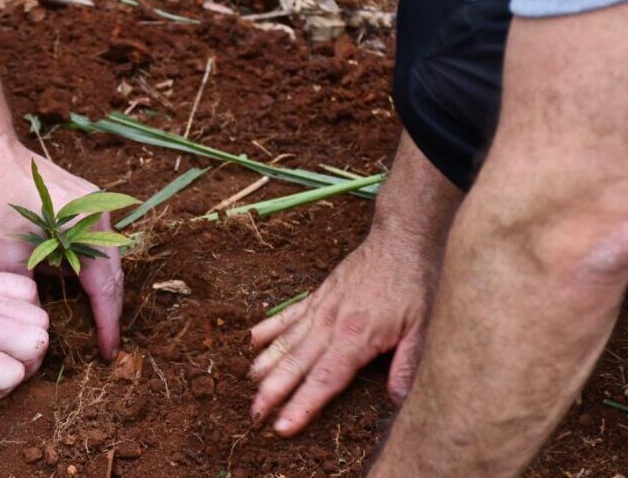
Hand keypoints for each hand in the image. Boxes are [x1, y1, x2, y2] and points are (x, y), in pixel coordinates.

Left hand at [0, 137, 123, 359]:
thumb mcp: (8, 259)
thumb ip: (33, 293)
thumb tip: (44, 319)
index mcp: (85, 233)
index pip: (104, 291)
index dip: (106, 325)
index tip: (108, 352)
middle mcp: (100, 216)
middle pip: (111, 274)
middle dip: (106, 308)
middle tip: (102, 339)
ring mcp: (97, 202)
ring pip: (104, 256)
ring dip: (96, 284)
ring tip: (88, 315)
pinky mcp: (87, 196)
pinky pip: (94, 237)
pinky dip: (87, 261)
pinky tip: (74, 279)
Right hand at [0, 270, 48, 396]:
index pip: (29, 291)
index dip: (26, 316)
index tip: (10, 332)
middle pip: (41, 321)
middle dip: (31, 345)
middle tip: (9, 359)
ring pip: (37, 345)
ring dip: (24, 365)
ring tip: (0, 373)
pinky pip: (14, 376)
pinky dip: (5, 387)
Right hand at [249, 226, 440, 435]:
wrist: (399, 240)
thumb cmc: (413, 284)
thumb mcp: (421, 327)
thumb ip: (407, 365)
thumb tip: (397, 401)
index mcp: (357, 337)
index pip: (324, 380)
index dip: (302, 405)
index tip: (282, 426)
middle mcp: (331, 325)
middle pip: (296, 365)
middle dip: (273, 393)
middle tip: (253, 416)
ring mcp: (319, 309)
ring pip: (285, 343)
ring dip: (264, 367)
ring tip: (246, 388)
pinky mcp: (315, 297)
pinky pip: (285, 316)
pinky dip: (266, 330)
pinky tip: (249, 343)